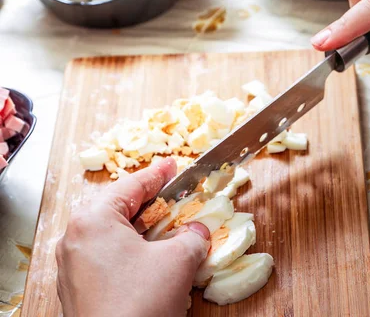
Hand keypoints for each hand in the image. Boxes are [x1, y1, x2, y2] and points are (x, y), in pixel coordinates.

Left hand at [56, 158, 209, 316]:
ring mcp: (73, 265)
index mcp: (93, 219)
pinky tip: (151, 259)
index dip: (157, 174)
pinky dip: (130, 252)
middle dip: (150, 204)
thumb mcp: (177, 261)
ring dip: (142, 230)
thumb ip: (191, 238)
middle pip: (119, 208)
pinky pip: (106, 257)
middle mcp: (76, 237)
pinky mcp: (77, 289)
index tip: (171, 165)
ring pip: (112, 234)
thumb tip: (198, 233)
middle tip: (174, 196)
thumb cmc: (140, 303)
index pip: (131, 185)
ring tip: (168, 229)